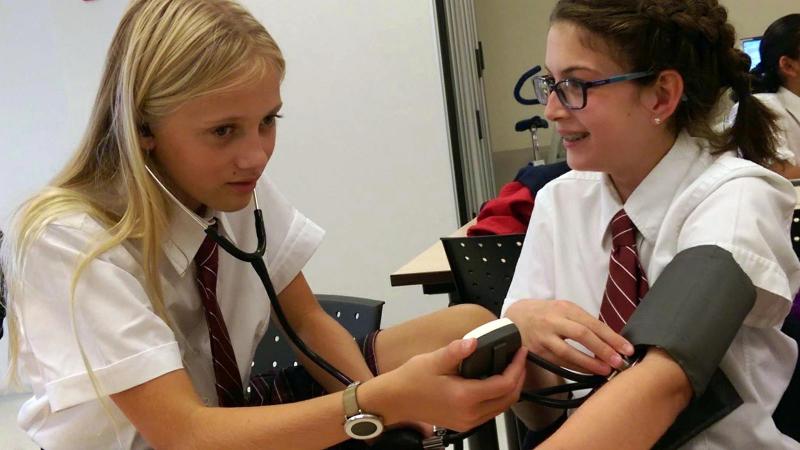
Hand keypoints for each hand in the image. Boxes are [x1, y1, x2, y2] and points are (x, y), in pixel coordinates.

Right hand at [388, 338, 526, 431]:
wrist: (396, 401)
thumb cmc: (411, 380)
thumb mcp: (433, 360)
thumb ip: (456, 351)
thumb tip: (474, 341)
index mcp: (465, 396)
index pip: (504, 384)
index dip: (517, 367)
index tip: (520, 352)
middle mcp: (470, 413)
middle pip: (509, 398)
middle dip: (519, 378)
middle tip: (520, 359)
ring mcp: (468, 421)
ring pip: (502, 407)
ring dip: (511, 389)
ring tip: (511, 369)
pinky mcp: (465, 423)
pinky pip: (491, 412)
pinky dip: (499, 397)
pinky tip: (495, 383)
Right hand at [505, 299, 633, 374]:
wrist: (514, 318)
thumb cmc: (544, 314)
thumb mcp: (563, 310)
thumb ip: (582, 322)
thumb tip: (610, 340)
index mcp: (565, 308)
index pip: (593, 323)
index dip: (612, 337)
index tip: (627, 349)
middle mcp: (554, 320)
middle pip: (582, 335)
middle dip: (603, 349)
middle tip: (620, 361)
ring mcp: (544, 337)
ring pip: (569, 351)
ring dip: (590, 363)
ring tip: (606, 370)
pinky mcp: (537, 351)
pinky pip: (559, 361)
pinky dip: (576, 367)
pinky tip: (588, 372)